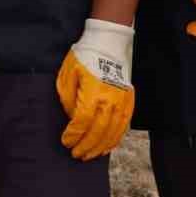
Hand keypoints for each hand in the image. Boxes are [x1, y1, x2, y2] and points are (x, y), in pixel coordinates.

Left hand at [56, 18, 134, 160]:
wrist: (109, 41)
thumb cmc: (85, 56)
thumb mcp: (68, 74)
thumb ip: (68, 99)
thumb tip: (73, 118)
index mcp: (92, 92)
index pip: (82, 122)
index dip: (73, 135)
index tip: (66, 141)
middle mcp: (110, 99)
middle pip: (98, 131)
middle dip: (86, 146)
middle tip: (76, 155)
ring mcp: (122, 99)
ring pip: (114, 130)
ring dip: (102, 146)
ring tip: (91, 155)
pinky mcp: (129, 98)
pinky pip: (125, 123)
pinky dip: (117, 137)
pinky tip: (109, 145)